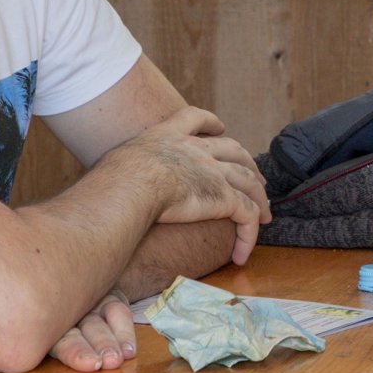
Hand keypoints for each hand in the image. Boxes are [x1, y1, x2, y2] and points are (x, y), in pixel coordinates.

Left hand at [0, 290, 139, 372]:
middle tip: (99, 363)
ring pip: (99, 319)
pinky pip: (118, 309)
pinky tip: (129, 350)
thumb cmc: (18, 310)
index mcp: (35, 314)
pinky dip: (124, 329)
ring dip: (109, 340)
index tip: (77, 364)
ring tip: (117, 360)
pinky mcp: (106, 294)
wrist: (51, 264)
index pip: (48, 333)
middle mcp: (61, 305)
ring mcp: (86, 298)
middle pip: (75, 327)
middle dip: (87, 346)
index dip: (63, 349)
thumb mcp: (4, 331)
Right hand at [109, 107, 271, 262]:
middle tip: (256, 176)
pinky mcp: (223, 198)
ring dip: (260, 199)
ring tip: (265, 214)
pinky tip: (243, 254)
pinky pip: (246, 216)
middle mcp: (196, 149)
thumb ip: (123, 170)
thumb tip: (107, 188)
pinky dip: (249, 236)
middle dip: (248, 163)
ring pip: (248, 182)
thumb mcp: (118, 164)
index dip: (211, 123)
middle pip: (233, 149)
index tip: (220, 126)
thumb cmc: (112, 179)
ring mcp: (213, 171)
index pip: (195, 118)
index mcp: (168, 135)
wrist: (130, 184)